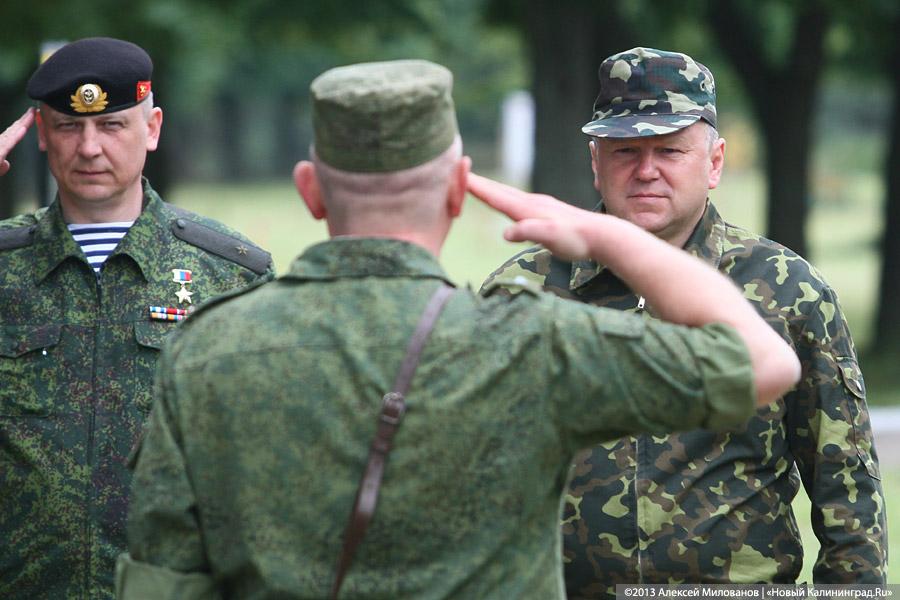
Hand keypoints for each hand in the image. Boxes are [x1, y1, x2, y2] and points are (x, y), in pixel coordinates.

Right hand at [0, 108, 35, 176]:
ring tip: (31, 115)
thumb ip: (0, 166)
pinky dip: (15, 136)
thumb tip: (6, 164)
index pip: (12, 134)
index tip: (31, 115)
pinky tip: (22, 129)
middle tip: (34, 110)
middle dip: (24, 120)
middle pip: (12, 131)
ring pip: (10, 135)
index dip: (22, 124)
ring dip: (21, 124)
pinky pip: (6, 144)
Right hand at [466, 172, 596, 260]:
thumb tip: (506, 233)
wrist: (601, 236)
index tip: (458, 176)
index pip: (495, 196)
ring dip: (489, 188)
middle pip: (498, 190)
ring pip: (507, 194)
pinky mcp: (545, 212)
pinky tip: (506, 201)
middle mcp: (531, 203)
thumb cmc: (575, 240)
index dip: (475, 186)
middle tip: (457, 172)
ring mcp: (539, 205)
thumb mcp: (550, 238)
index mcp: (527, 208)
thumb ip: (529, 232)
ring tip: (475, 183)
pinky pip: (516, 201)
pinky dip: (503, 197)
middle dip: (477, 182)